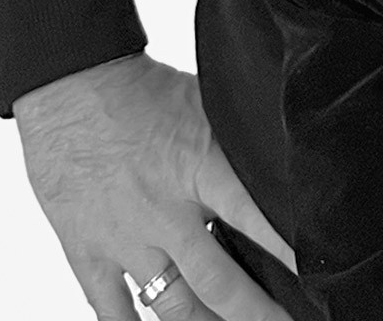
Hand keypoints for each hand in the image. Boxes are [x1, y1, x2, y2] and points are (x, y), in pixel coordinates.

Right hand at [14, 52, 296, 319]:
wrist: (67, 84)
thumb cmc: (140, 88)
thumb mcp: (206, 103)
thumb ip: (237, 141)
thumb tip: (279, 158)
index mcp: (201, 167)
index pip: (255, 219)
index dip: (287, 253)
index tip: (315, 278)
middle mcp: (166, 212)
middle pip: (219, 282)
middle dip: (257, 313)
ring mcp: (125, 240)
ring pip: (173, 306)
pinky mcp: (88, 253)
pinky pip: (112, 312)